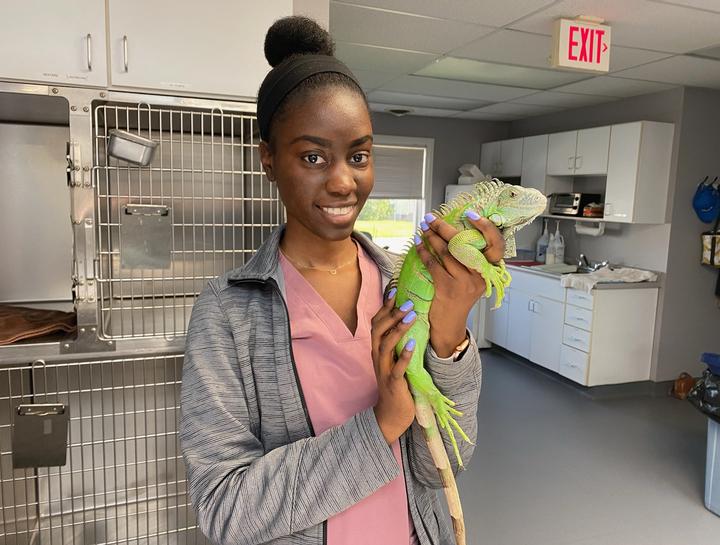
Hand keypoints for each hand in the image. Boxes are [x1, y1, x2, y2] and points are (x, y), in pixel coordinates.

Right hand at [370, 289, 416, 443]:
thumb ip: (397, 342)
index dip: (384, 307)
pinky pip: (397, 367)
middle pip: (378, 330)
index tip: (393, 290)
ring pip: (386, 345)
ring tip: (411, 317)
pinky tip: (413, 344)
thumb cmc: (396, 383)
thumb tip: (408, 320)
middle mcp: (377, 357)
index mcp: (377, 349)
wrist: (391, 414)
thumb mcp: (394, 359)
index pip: (376, 323)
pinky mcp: (393, 382)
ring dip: (398, 329)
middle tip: (407, 301)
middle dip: (392, 314)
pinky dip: (404, 355)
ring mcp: (383, 369)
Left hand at [417, 213, 504, 356]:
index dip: (485, 227)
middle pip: (464, 244)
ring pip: (447, 252)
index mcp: (490, 271)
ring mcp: (465, 283)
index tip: (470, 214)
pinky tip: (418, 244)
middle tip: (431, 218)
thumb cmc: (458, 298)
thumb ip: (469, 259)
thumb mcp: (471, 279)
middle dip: (444, 228)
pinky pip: (434, 264)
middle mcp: (481, 276)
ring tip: (423, 228)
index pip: (495, 244)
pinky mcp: (448, 289)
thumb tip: (453, 231)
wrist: (450, 325)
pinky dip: (424, 252)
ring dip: (432, 237)